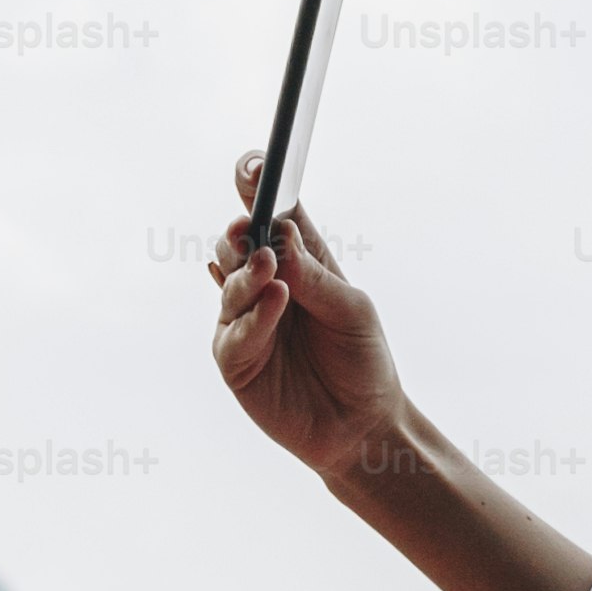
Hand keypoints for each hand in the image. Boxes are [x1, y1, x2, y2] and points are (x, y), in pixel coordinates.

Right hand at [208, 151, 408, 477]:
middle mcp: (265, 283)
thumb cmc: (361, 360)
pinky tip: (273, 300)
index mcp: (298, 260)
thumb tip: (277, 235)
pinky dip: (253, 315)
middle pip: (237, 241)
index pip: (271, 212)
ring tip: (269, 266)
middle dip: (241, 230)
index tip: (254, 165)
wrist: (362, 425)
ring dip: (246, 271)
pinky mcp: (235, 358)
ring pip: (229, 282)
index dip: (257, 185)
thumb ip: (314, 276)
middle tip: (251, 225)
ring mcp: (245, 319)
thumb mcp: (350, 310)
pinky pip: (233, 331)